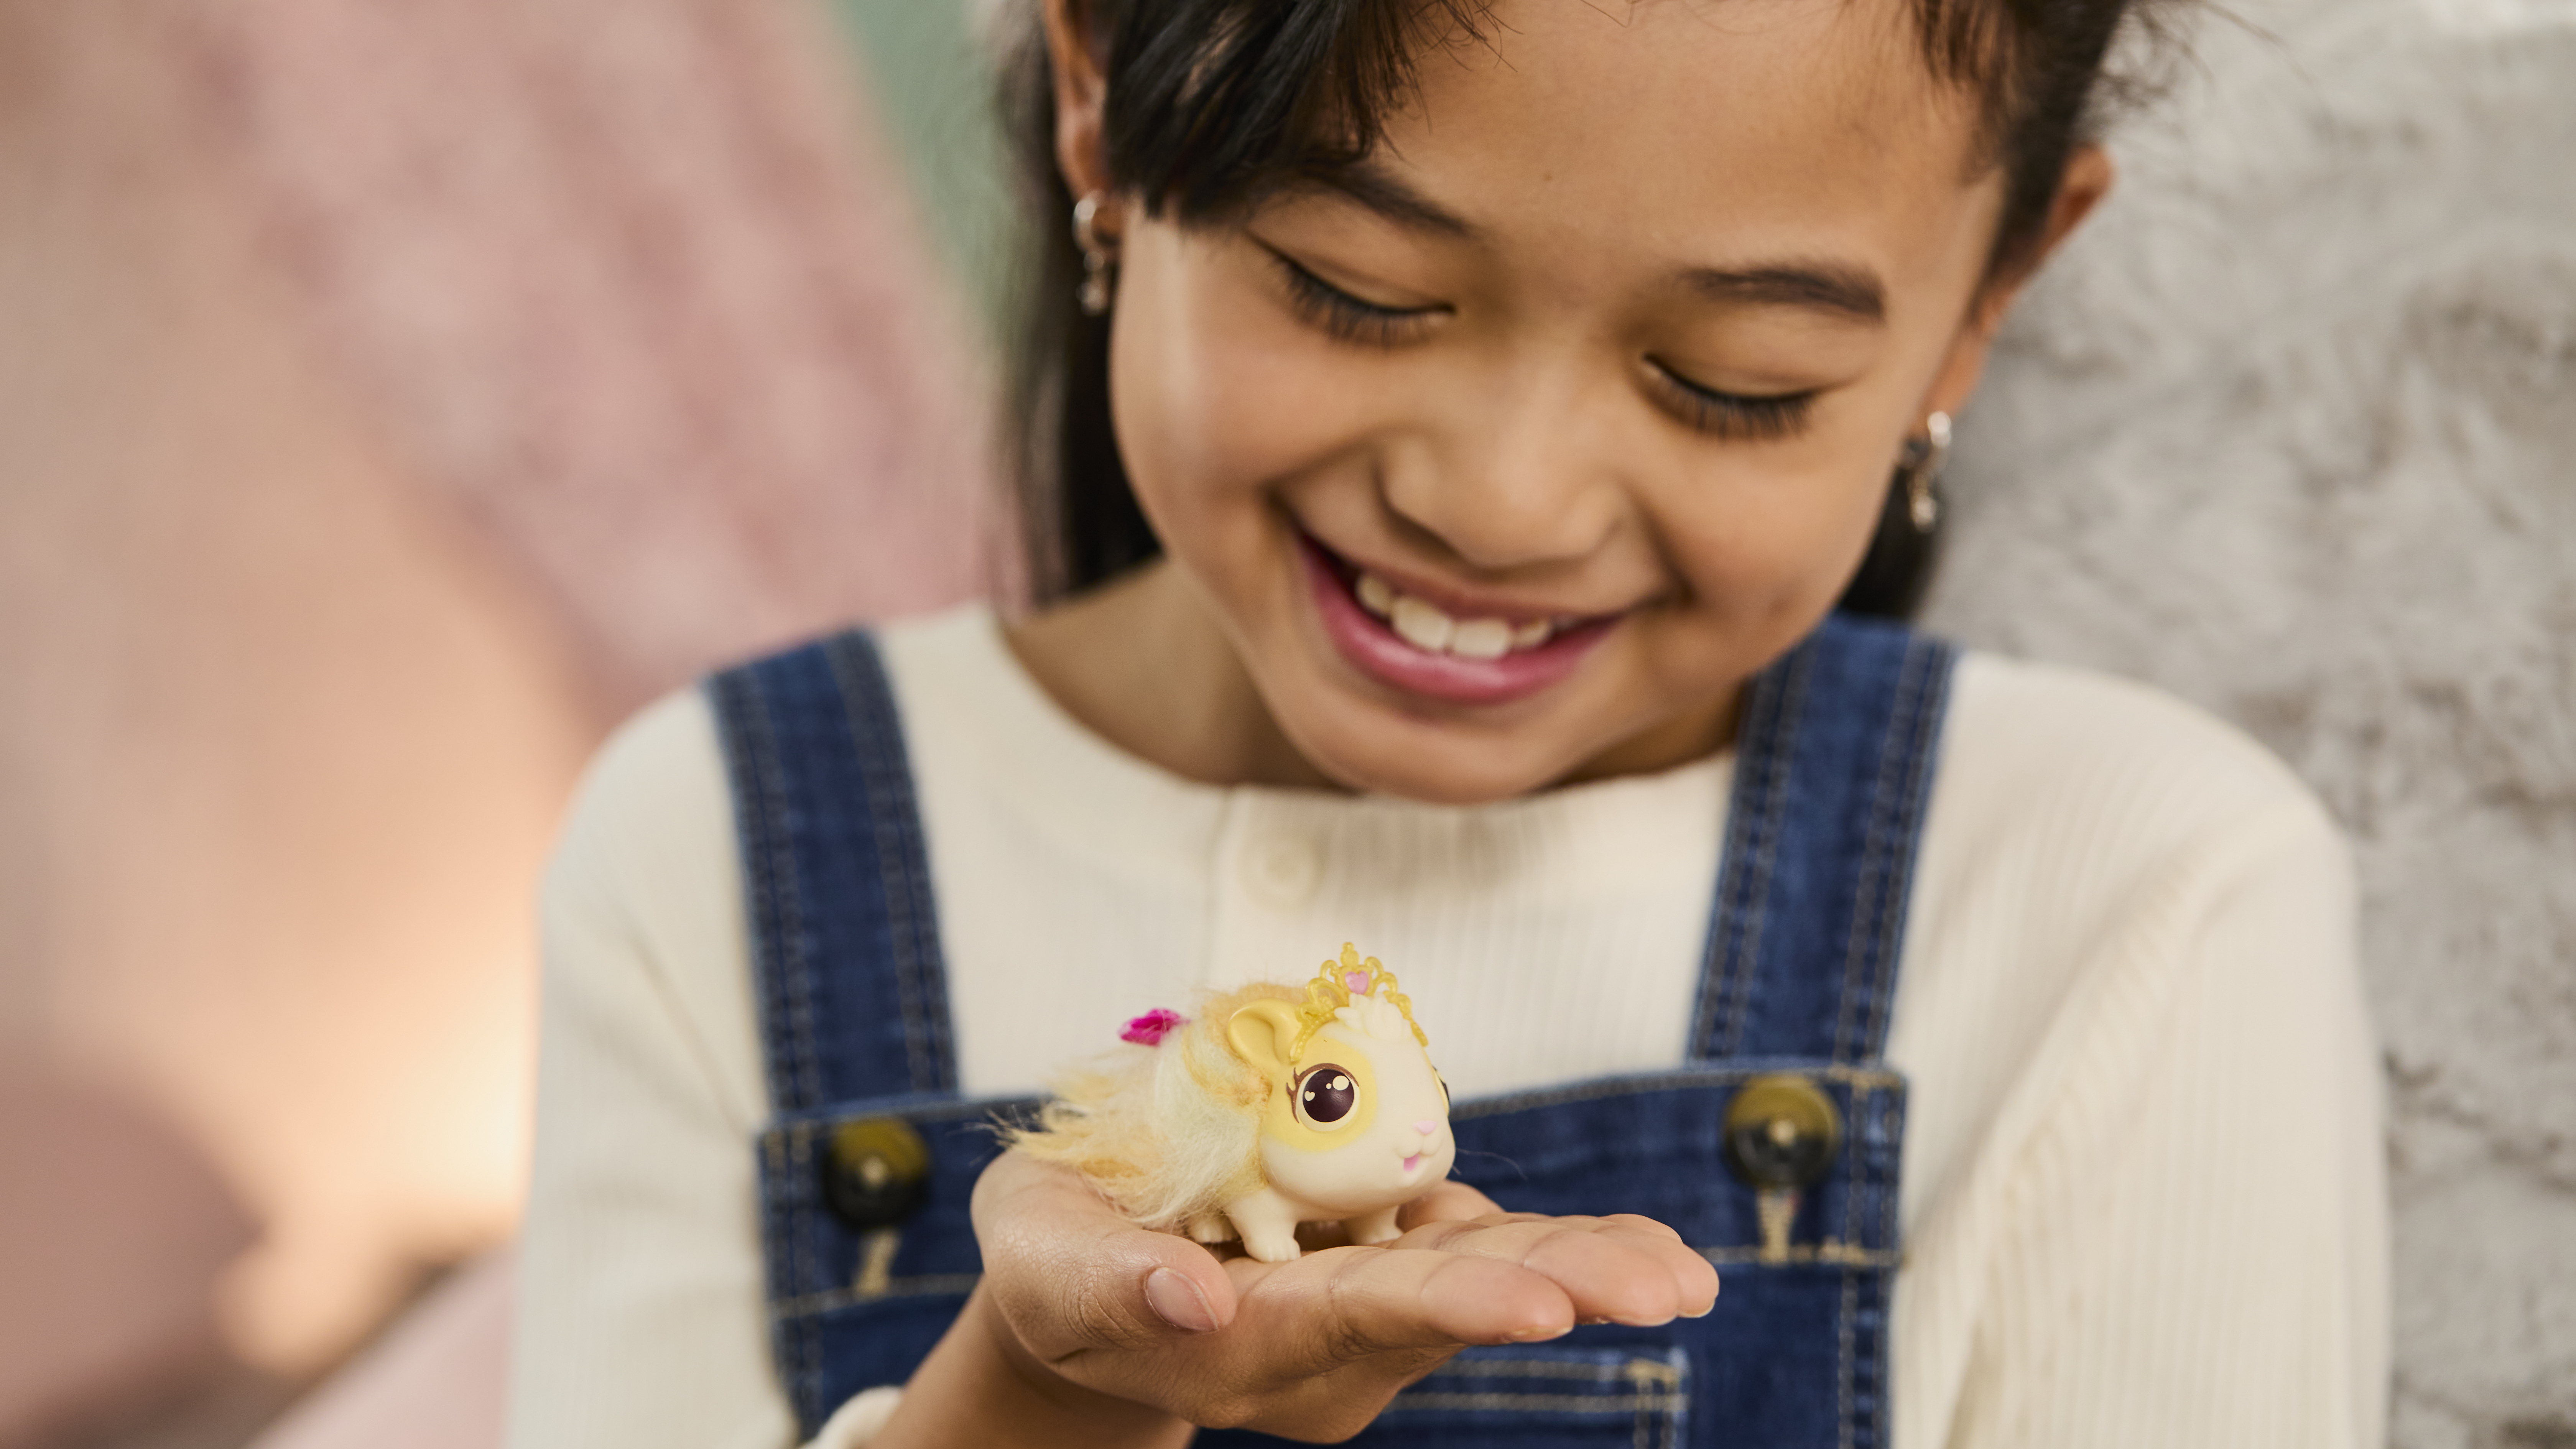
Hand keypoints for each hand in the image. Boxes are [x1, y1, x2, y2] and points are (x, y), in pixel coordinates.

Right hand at [885, 1150, 1716, 1445]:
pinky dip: (1563, 1248)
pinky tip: (1648, 1248)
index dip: (1448, 1307)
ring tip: (1688, 1274)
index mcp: (1241, 1347)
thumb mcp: (1044, 1260)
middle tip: (1669, 1288)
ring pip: (1487, 1286)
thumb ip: (1111, 1284)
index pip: (1355, 1322)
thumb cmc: (1049, 1262)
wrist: (1080, 1273)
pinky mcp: (1386, 1268)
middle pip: (1448, 1312)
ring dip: (1587, 1273)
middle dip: (1559, 1291)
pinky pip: (1487, 1258)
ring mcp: (1363, 1312)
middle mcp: (1321, 1347)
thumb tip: (1196, 1302)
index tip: (1540, 1305)